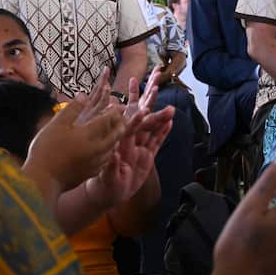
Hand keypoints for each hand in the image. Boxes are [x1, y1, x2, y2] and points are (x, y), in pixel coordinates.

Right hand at [25, 93, 123, 193]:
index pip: (106, 120)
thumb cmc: (46, 150)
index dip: (113, 112)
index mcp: (88, 135)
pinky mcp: (90, 173)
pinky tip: (104, 152)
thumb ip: (72, 109)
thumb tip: (83, 96)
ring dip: (116, 139)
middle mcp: (95, 149)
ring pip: (111, 149)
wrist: (42, 179)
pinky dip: (108, 153)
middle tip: (123, 119)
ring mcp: (94, 163)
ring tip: (116, 133)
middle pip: (114, 136)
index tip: (117, 106)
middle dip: (120, 126)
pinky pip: (105, 161)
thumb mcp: (56, 125)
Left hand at [87, 68, 173, 207]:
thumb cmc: (103, 184)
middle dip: (149, 99)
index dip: (137, 113)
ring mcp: (139, 148)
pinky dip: (163, 133)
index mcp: (119, 143)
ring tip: (171, 107)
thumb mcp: (107, 177)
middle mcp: (131, 141)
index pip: (130, 125)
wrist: (107, 193)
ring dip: (161, 117)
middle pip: (143, 117)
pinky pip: (156, 142)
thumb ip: (112, 167)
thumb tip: (114, 156)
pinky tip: (170, 122)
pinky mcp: (147, 157)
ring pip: (152, 128)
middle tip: (155, 81)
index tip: (144, 103)